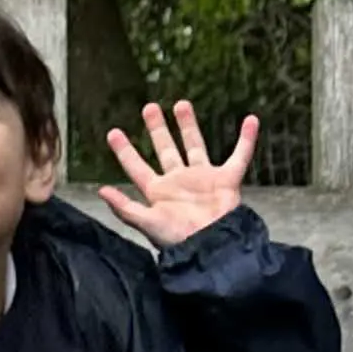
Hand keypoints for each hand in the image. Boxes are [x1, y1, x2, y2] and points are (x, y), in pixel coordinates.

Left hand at [98, 99, 257, 246]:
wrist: (214, 247)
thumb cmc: (181, 240)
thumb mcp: (148, 223)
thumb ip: (125, 208)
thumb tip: (101, 191)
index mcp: (159, 192)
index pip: (137, 167)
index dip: (125, 151)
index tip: (113, 133)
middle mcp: (180, 182)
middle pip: (166, 150)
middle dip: (157, 129)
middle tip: (149, 107)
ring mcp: (204, 180)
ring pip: (195, 146)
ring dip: (189, 126)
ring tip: (181, 104)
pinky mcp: (227, 181)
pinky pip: (239, 156)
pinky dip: (247, 140)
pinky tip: (251, 121)